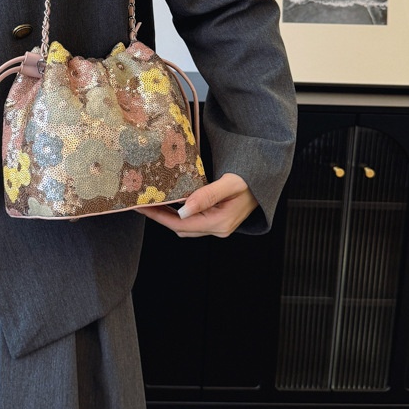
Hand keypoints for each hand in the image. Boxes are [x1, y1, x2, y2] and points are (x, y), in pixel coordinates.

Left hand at [138, 173, 257, 237]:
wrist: (266, 181)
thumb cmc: (251, 180)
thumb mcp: (229, 184)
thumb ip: (207, 196)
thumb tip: (184, 210)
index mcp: (220, 223)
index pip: (182, 224)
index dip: (160, 217)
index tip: (143, 208)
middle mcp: (218, 229)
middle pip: (181, 228)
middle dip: (159, 217)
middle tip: (141, 203)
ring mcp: (218, 226)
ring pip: (186, 226)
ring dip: (167, 216)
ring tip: (151, 202)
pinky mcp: (218, 220)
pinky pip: (193, 220)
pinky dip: (178, 213)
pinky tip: (170, 203)